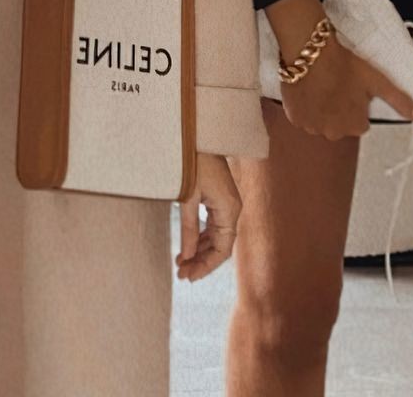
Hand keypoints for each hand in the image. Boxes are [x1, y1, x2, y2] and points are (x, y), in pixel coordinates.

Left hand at [176, 152, 240, 282]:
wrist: (199, 135)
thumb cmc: (193, 161)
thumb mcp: (188, 196)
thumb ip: (188, 228)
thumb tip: (186, 256)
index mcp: (229, 209)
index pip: (222, 249)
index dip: (206, 266)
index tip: (189, 276)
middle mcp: (232, 209)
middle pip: (220, 245)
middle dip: (201, 261)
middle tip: (181, 273)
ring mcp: (226, 204)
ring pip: (216, 237)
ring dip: (199, 250)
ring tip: (181, 263)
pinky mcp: (219, 199)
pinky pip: (212, 225)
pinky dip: (200, 237)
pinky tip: (187, 246)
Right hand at [280, 37, 412, 139]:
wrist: (310, 49)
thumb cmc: (346, 63)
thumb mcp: (377, 81)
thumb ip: (402, 102)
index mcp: (357, 127)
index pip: (360, 121)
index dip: (356, 102)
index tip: (351, 86)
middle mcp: (335, 133)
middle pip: (339, 123)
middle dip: (338, 108)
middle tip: (336, 84)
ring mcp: (312, 127)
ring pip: (320, 121)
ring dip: (320, 108)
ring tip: (320, 84)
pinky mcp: (294, 118)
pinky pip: (302, 117)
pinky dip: (304, 107)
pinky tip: (307, 88)